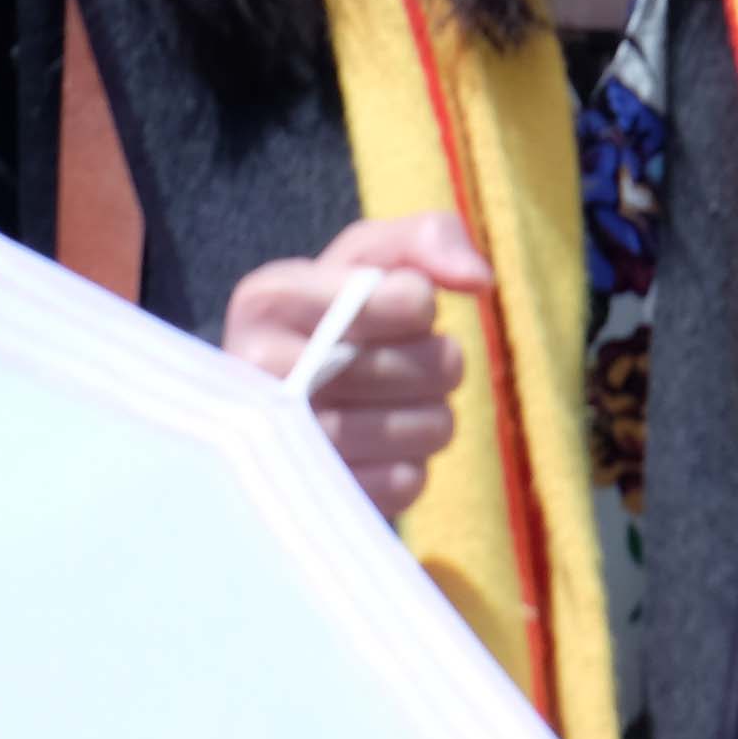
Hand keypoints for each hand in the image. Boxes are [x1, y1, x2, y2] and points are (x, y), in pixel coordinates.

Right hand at [222, 211, 489, 515]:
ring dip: (430, 413)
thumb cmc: (335, 314)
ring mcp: (279, 446)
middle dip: (438, 360)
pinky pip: (408, 480)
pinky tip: (376, 447)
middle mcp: (258, 370)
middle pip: (428, 366)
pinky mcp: (310, 501)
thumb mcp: (370, 256)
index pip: (409, 301)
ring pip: (428, 427)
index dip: (423, 304)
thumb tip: (479, 280)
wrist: (277, 400)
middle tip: (406, 361)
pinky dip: (409, 462)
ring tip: (393, 402)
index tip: (399, 307)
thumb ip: (429, 238)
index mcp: (269, 297)